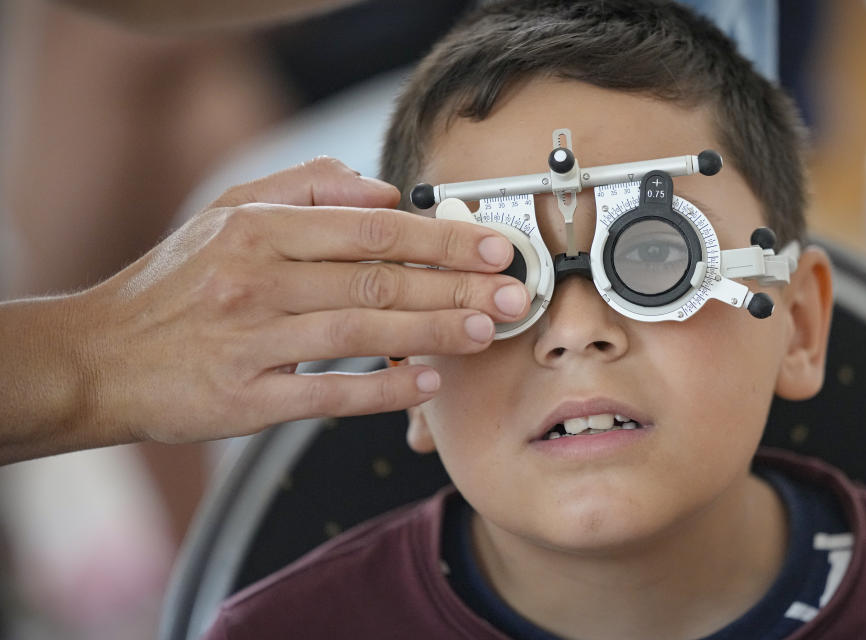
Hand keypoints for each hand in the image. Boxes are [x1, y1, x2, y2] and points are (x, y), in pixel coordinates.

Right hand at [64, 157, 529, 445]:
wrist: (101, 357)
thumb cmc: (173, 285)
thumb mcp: (224, 212)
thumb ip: (303, 187)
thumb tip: (382, 190)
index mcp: (256, 228)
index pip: (369, 228)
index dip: (438, 237)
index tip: (490, 244)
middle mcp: (255, 280)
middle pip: (378, 279)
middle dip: (456, 285)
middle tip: (513, 291)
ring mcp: (251, 343)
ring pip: (363, 332)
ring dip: (434, 332)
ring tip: (487, 330)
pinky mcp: (247, 400)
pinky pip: (331, 394)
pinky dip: (385, 388)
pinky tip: (428, 381)